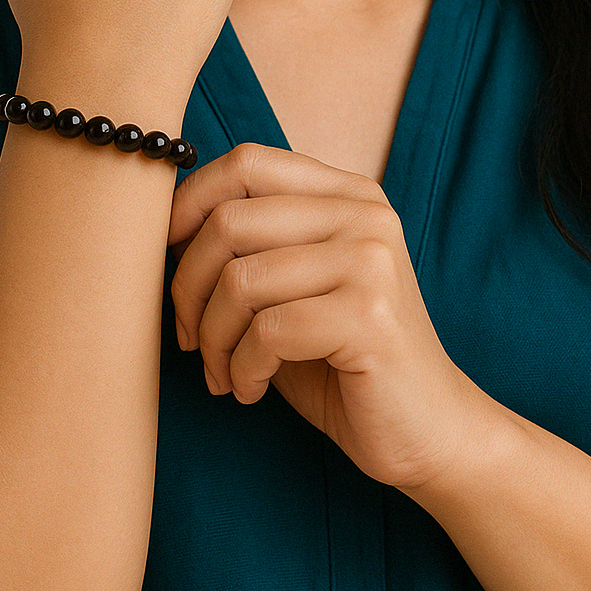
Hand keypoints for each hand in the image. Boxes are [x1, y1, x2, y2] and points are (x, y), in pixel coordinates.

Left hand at [167, 143, 480, 490]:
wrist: (428, 429)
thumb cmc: (343, 359)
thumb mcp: (292, 287)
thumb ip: (247, 247)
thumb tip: (162, 228)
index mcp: (346, 193)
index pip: (246, 161)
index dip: (188, 203)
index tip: (165, 254)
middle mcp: (364, 214)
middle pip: (229, 220)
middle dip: (187, 287)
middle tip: (189, 338)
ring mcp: (372, 260)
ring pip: (240, 279)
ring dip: (212, 339)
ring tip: (224, 372)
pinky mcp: (370, 316)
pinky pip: (266, 331)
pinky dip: (242, 369)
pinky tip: (251, 389)